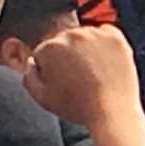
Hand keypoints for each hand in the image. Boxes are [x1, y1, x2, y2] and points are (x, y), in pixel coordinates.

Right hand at [29, 25, 144, 145]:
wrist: (111, 112)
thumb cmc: (77, 107)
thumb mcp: (41, 97)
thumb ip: (29, 75)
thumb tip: (32, 61)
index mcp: (50, 47)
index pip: (45, 51)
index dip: (51, 68)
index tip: (61, 80)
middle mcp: (72, 35)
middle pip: (64, 41)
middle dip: (67, 56)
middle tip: (78, 78)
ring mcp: (95, 34)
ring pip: (84, 37)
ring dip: (86, 49)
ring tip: (93, 73)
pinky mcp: (115, 37)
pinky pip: (105, 33)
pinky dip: (104, 44)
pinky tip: (104, 63)